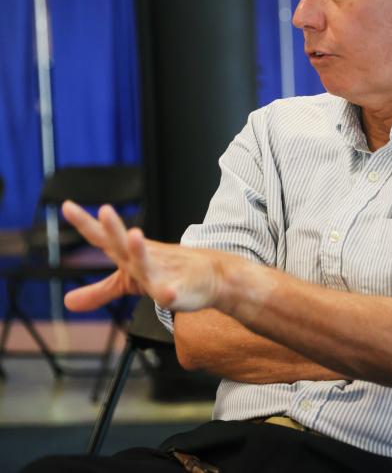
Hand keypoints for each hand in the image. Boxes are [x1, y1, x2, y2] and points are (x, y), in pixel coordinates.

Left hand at [60, 200, 222, 312]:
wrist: (209, 276)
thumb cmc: (167, 273)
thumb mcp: (129, 282)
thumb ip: (99, 291)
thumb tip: (67, 302)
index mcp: (129, 255)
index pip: (103, 238)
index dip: (85, 223)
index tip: (66, 206)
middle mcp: (143, 259)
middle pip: (124, 243)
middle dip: (114, 227)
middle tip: (104, 210)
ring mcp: (162, 273)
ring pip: (149, 262)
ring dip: (141, 249)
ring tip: (135, 236)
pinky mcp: (179, 291)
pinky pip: (174, 292)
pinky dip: (172, 292)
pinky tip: (169, 294)